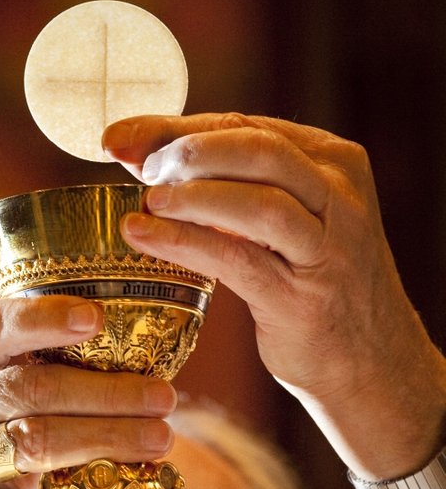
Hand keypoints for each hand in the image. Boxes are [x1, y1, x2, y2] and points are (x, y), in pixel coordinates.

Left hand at [103, 113, 445, 486]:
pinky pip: (239, 261)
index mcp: (334, 164)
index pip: (248, 126)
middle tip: (141, 169)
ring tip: (145, 199)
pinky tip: (144, 236)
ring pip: (257, 202)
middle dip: (188, 152)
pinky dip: (185, 244)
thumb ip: (230, 187)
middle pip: (257, 150)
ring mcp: (328, 249)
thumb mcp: (285, 223)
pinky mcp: (304, 300)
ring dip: (192, 195)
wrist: (367, 362)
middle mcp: (339, 198)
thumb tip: (143, 154)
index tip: (120, 136)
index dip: (178, 127)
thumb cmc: (311, 283)